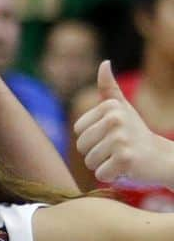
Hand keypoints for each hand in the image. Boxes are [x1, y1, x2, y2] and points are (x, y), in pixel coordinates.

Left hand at [74, 61, 173, 187]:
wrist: (162, 157)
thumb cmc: (136, 134)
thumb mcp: (123, 109)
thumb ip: (109, 89)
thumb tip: (104, 63)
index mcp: (110, 107)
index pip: (78, 131)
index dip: (92, 139)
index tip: (111, 137)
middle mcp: (115, 119)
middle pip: (81, 146)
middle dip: (96, 154)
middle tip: (117, 150)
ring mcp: (121, 139)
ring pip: (90, 162)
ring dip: (104, 166)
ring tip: (121, 158)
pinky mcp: (125, 159)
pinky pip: (100, 174)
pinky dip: (112, 176)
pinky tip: (126, 168)